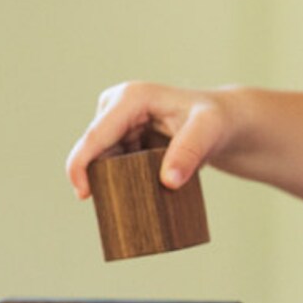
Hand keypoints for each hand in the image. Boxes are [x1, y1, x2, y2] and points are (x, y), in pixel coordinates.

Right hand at [65, 81, 235, 199]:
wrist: (221, 122)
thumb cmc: (215, 120)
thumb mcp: (209, 131)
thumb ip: (190, 151)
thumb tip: (168, 181)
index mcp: (130, 98)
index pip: (95, 135)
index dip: (81, 165)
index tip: (83, 194)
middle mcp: (116, 106)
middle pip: (93, 150)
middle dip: (100, 178)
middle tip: (128, 204)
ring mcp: (117, 123)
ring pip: (100, 161)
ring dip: (113, 181)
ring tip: (143, 195)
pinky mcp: (121, 137)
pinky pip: (111, 165)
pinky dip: (121, 181)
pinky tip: (139, 193)